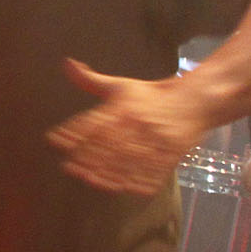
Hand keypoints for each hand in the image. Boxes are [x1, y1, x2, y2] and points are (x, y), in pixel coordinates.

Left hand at [45, 59, 208, 194]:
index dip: (74, 132)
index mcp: (126, 105)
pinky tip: (122, 187)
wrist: (195, 100)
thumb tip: (66, 64)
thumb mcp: (121, 85)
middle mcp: (140, 122)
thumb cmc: (151, 95)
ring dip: (109, 173)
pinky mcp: (172, 152)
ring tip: (91, 180)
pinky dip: (138, 180)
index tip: (55, 141)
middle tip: (70, 168)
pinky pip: (154, 170)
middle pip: (110, 143)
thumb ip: (91, 80)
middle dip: (89, 157)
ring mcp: (157, 139)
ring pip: (130, 160)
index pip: (95, 121)